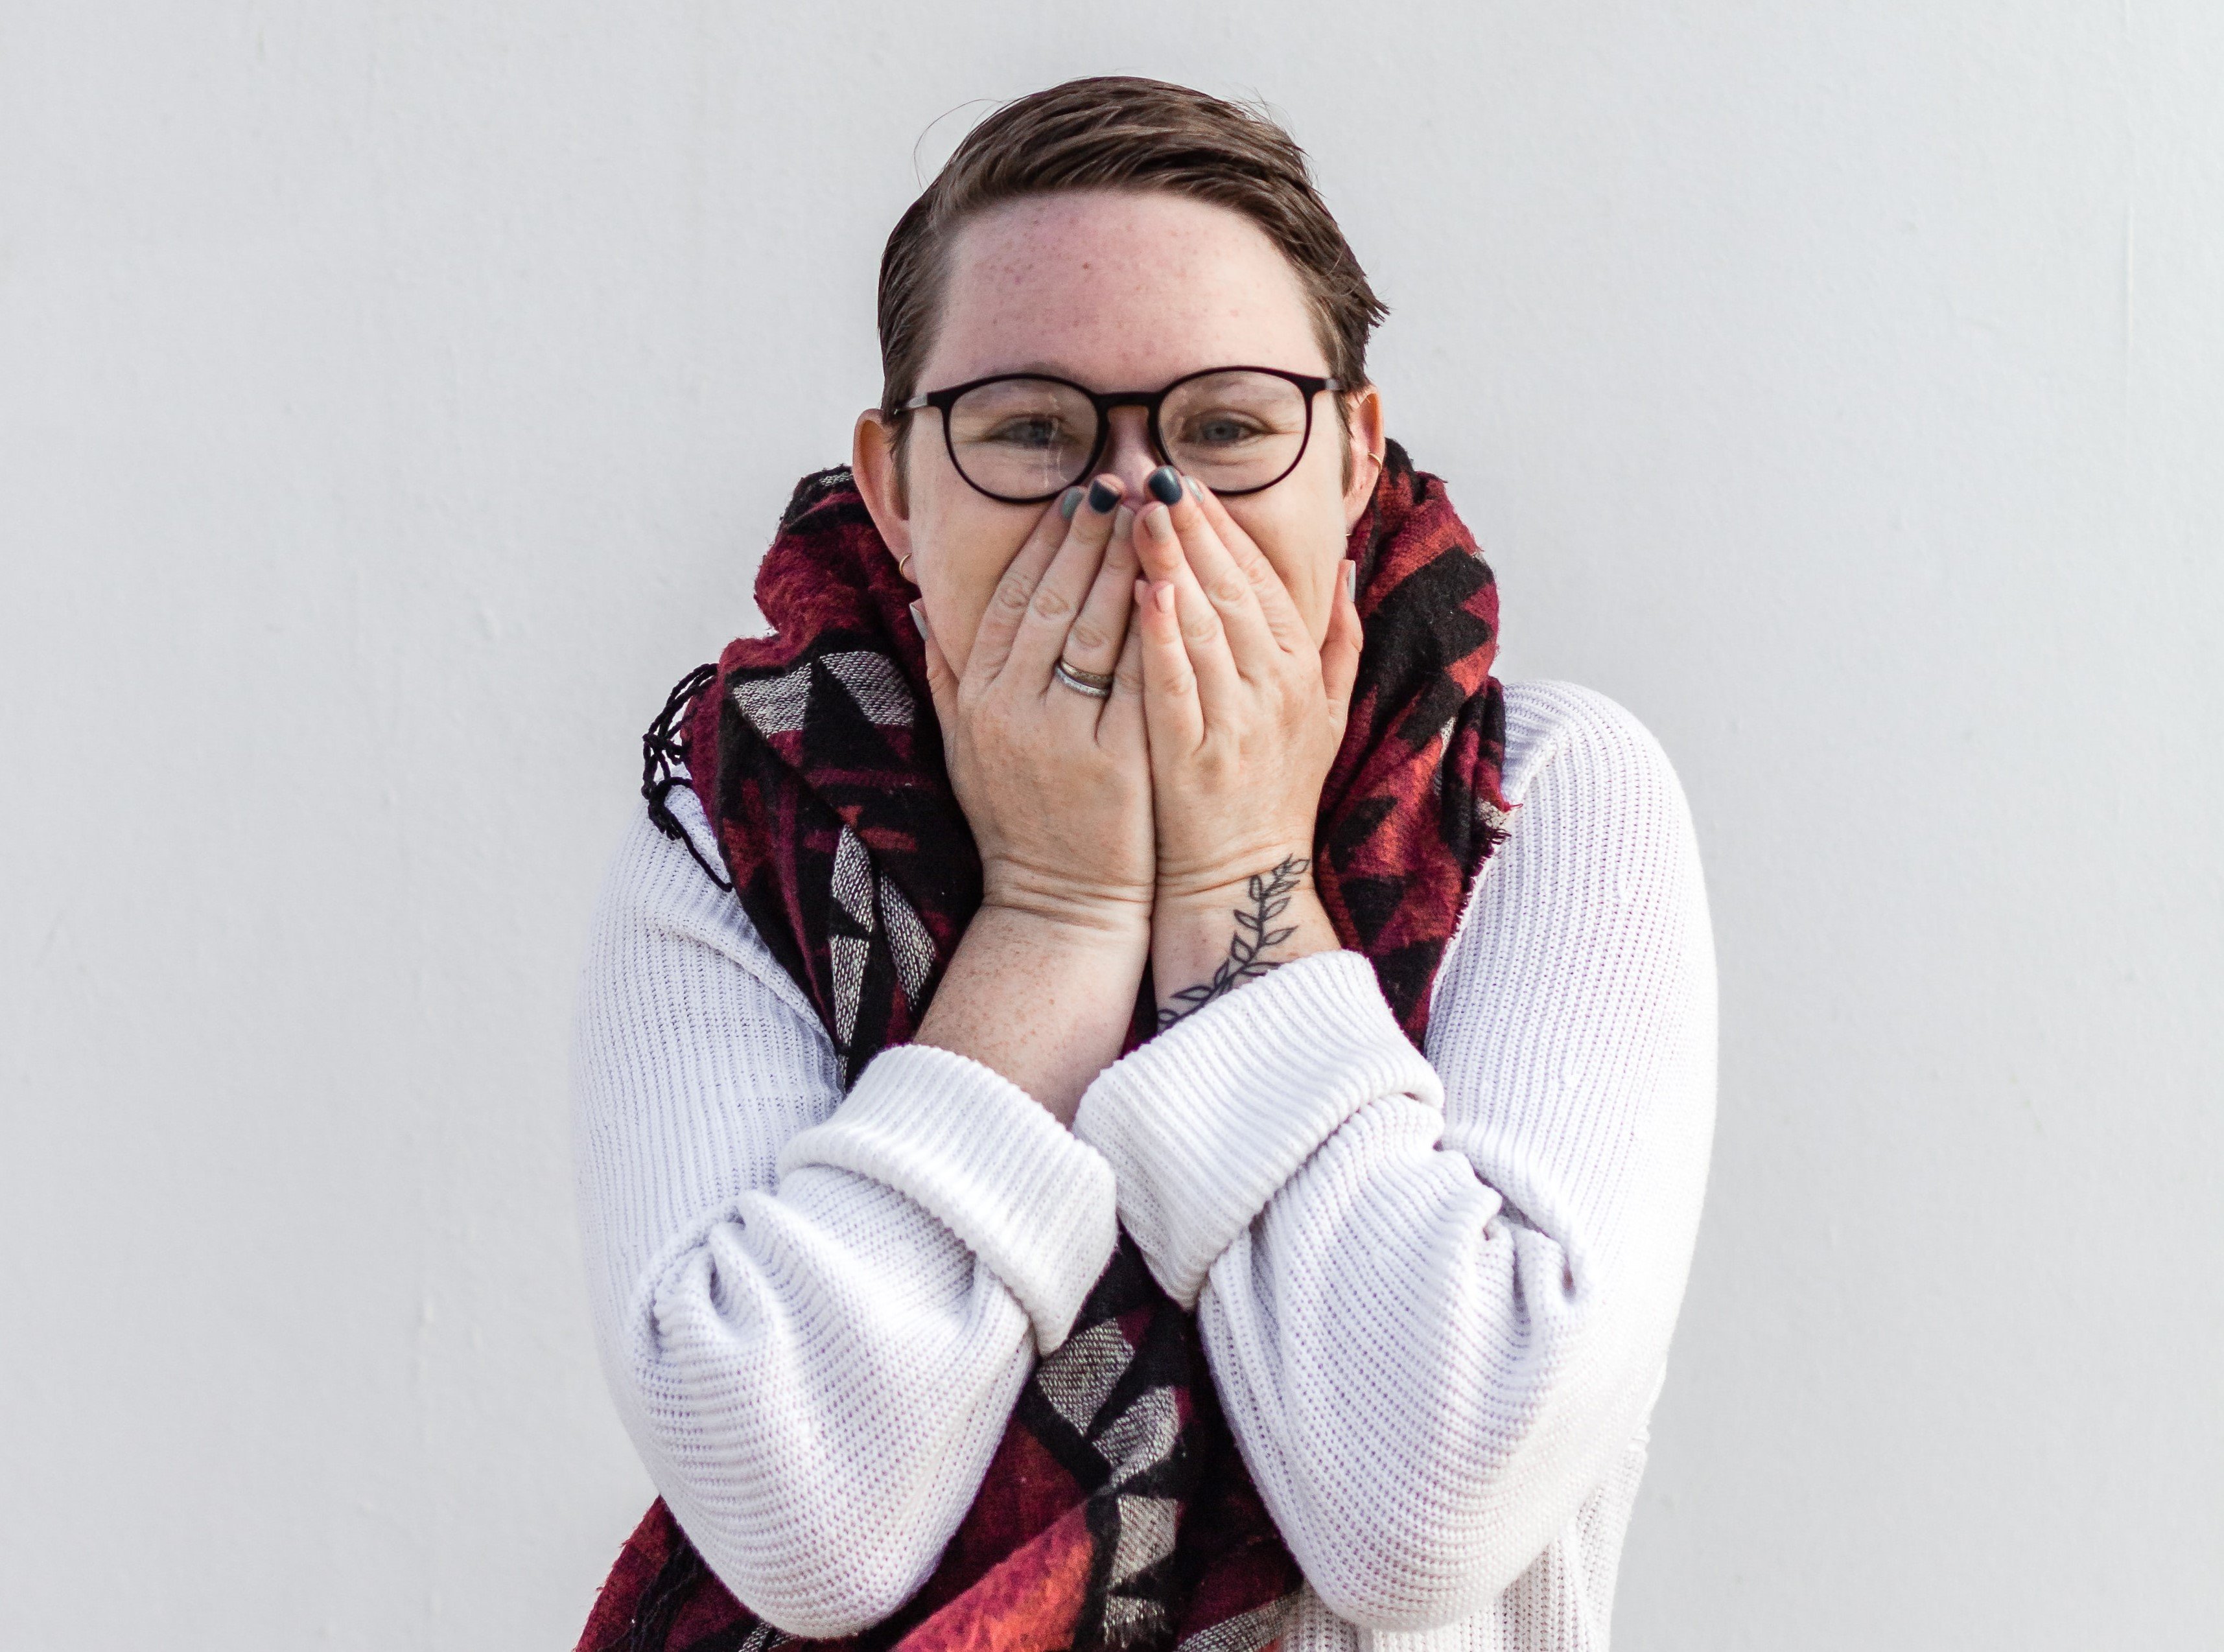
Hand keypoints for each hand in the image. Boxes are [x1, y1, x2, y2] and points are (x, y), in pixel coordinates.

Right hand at [916, 479, 1151, 941]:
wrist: (1059, 908)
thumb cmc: (1019, 825)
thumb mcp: (963, 748)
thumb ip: (946, 675)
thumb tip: (923, 606)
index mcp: (978, 699)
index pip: (1007, 599)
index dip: (1042, 545)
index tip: (1074, 499)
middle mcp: (1011, 710)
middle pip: (1051, 600)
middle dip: (1089, 536)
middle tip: (1121, 482)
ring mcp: (1062, 734)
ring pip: (1093, 627)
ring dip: (1122, 562)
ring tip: (1152, 514)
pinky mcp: (1114, 759)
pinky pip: (1135, 676)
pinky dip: (1153, 625)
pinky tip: (1175, 583)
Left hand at [1129, 468, 1361, 1020]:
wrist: (1245, 886)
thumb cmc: (1274, 797)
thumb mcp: (1327, 716)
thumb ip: (1340, 641)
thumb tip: (1346, 567)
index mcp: (1300, 671)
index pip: (1262, 579)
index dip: (1226, 526)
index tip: (1188, 477)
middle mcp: (1276, 689)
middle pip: (1233, 588)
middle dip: (1192, 524)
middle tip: (1150, 466)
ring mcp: (1237, 723)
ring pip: (1206, 626)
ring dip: (1174, 561)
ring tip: (1138, 506)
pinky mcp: (1196, 758)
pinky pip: (1179, 685)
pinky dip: (1164, 637)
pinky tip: (1144, 590)